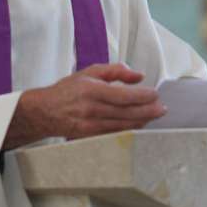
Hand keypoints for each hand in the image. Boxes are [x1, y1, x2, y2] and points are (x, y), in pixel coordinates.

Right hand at [4, 63, 164, 146]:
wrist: (45, 112)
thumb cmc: (68, 90)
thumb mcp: (89, 72)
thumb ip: (115, 71)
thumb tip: (138, 76)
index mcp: (92, 90)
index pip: (124, 95)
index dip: (142, 96)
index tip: (155, 94)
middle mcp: (92, 109)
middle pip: (127, 112)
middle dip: (148, 111)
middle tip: (162, 109)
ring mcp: (91, 125)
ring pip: (123, 125)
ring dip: (142, 121)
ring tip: (155, 116)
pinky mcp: (91, 136)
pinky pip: (115, 133)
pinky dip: (130, 129)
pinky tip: (140, 124)